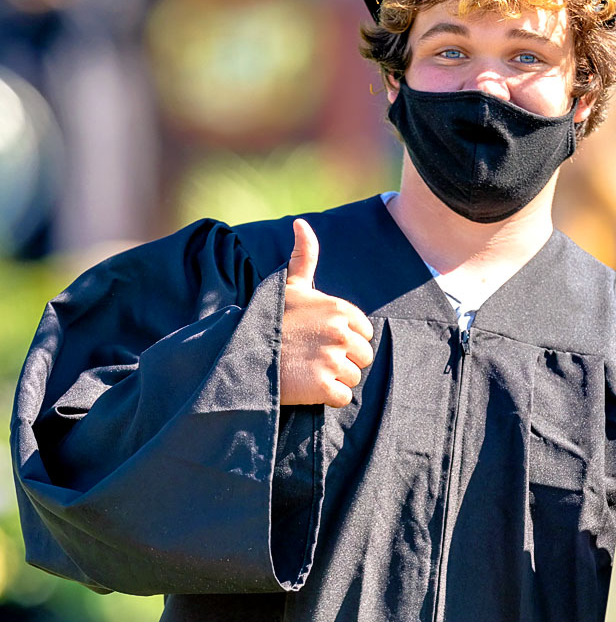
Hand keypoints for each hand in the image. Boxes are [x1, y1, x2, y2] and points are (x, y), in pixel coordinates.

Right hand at [279, 219, 373, 407]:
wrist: (244, 355)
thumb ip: (304, 256)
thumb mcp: (289, 286)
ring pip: (354, 378)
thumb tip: (301, 223)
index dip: (345, 340)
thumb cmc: (270, 320)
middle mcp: (340, 331)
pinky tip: (308, 387)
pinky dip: (328, 398)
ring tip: (308, 371)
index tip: (321, 341)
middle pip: (363, 357)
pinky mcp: (324, 386)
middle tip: (313, 359)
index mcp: (339, 308)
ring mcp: (333, 359)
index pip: (365, 333)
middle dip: (342, 361)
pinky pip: (343, 398)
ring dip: (334, 380)